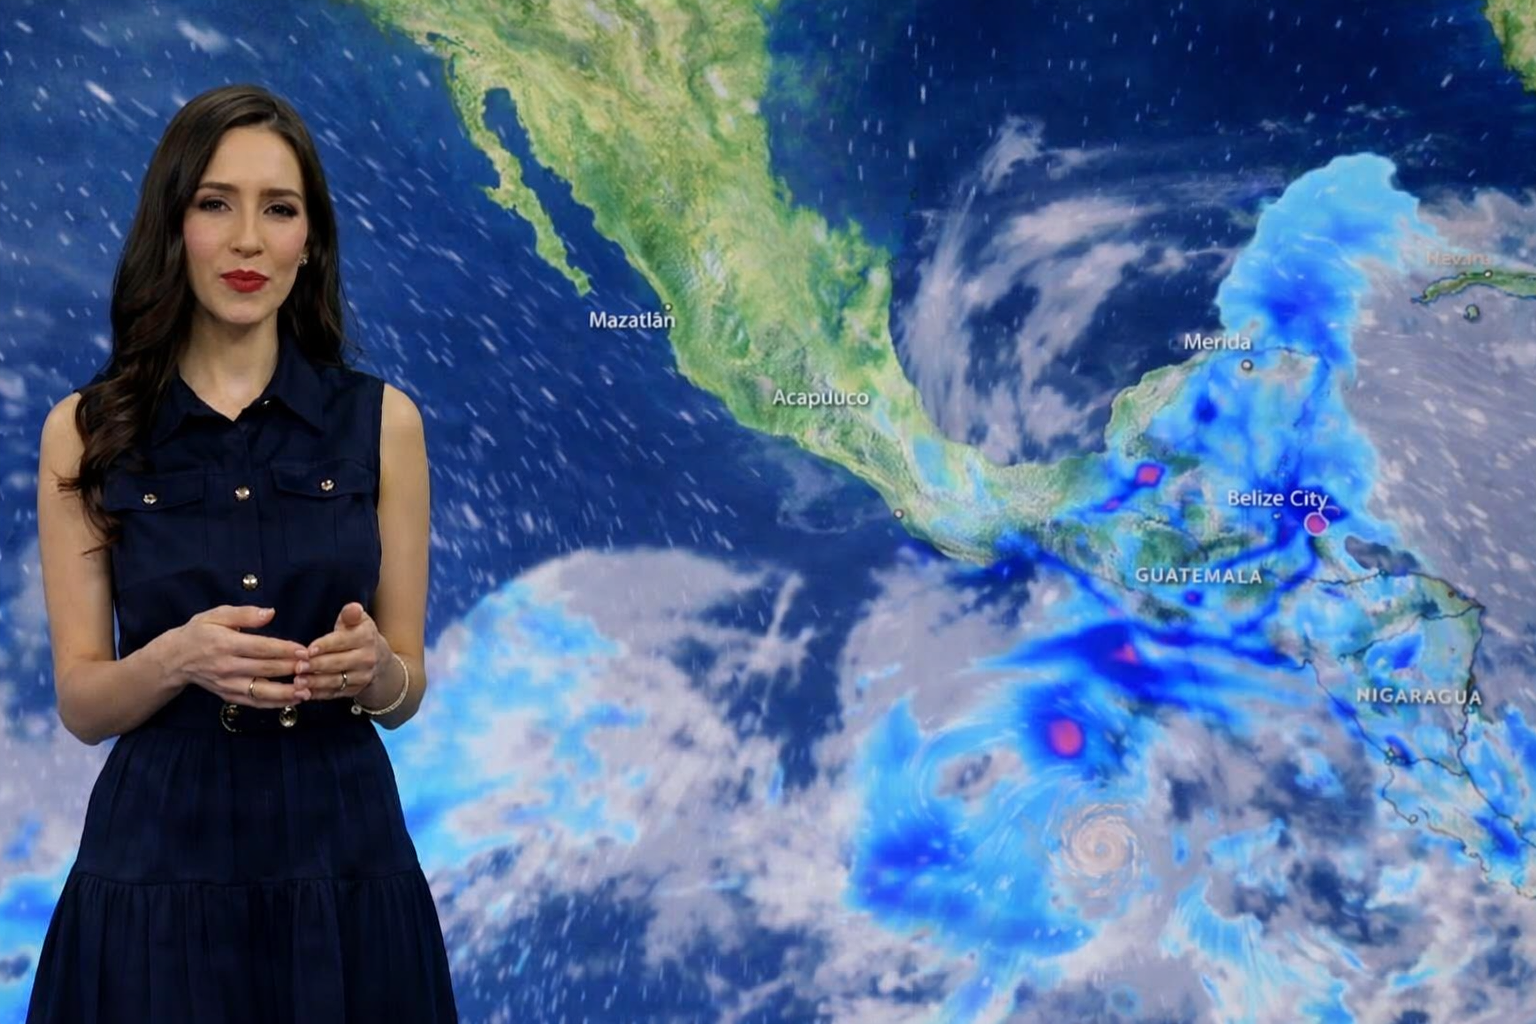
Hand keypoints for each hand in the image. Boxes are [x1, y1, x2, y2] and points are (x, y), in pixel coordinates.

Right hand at [168, 606, 310, 708]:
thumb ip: (244, 614)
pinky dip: (272, 703)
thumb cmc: (199, 633)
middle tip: (312, 668)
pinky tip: (291, 701)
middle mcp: (226, 666)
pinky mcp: (227, 696)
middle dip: (290, 669)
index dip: (284, 650)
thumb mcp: (217, 615)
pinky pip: (253, 702)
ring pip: (260, 691)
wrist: (174, 659)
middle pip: (264, 669)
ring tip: (306, 691)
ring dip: (285, 693)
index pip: (260, 648)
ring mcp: (227, 684)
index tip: (304, 650)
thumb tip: (270, 613)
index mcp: (225, 644)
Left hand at [293, 602, 390, 701]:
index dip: (325, 646)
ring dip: (315, 682)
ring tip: (297, 682)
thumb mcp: (358, 620)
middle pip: (338, 663)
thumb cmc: (358, 635)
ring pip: (336, 681)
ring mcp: (362, 676)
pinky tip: (304, 692)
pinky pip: (335, 693)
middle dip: (316, 666)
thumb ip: (351, 614)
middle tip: (297, 667)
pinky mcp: (355, 690)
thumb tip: (353, 608)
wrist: (379, 659)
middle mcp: (366, 658)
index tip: (308, 650)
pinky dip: (319, 694)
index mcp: (365, 637)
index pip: (342, 641)